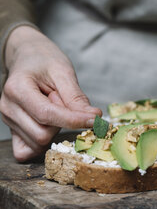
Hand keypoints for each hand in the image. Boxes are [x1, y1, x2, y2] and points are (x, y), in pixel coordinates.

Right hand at [0, 26, 101, 161]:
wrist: (27, 56)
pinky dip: (41, 143)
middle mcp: (8, 107)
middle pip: (42, 134)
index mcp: (17, 89)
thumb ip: (75, 97)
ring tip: (52, 106)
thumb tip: (93, 118)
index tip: (96, 120)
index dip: (74, 120)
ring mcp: (8, 120)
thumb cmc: (44, 60)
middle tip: (61, 100)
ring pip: (38, 143)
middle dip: (61, 123)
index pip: (47, 115)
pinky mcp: (12, 129)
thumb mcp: (63, 71)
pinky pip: (25, 151)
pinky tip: (48, 125)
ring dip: (54, 129)